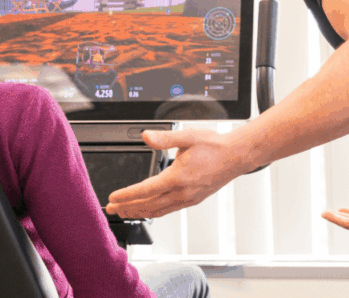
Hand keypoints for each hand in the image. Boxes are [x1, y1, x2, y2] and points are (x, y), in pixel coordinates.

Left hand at [105, 128, 248, 218]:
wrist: (237, 156)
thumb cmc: (215, 146)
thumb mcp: (188, 136)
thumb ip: (164, 137)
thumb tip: (146, 136)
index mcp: (178, 177)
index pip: (145, 190)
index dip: (126, 195)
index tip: (113, 197)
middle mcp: (183, 192)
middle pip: (148, 205)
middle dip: (127, 208)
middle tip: (111, 208)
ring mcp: (189, 198)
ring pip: (158, 211)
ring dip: (139, 212)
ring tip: (125, 212)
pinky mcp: (193, 200)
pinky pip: (169, 210)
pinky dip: (154, 212)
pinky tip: (148, 210)